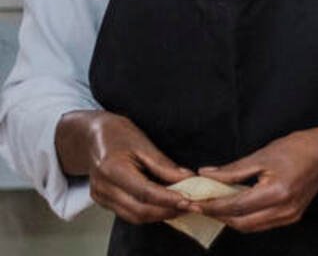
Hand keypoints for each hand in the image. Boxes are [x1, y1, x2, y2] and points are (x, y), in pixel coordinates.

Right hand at [56, 111, 192, 223]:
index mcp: (112, 169)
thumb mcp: (143, 144)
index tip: (190, 201)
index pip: (145, 192)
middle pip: (139, 210)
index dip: (169, 200)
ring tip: (181, 208)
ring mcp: (100, 196)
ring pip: (134, 216)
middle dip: (168, 211)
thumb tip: (187, 179)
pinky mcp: (102, 201)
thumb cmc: (118, 135)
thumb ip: (164, 165)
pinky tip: (164, 206)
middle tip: (192, 207)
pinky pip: (127, 213)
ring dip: (159, 215)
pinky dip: (148, 213)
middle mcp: (103, 187)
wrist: (91, 137)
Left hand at [192, 129, 317, 232]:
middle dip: (216, 215)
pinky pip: (260, 224)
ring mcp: (289, 216)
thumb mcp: (262, 155)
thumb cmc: (297, 149)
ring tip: (213, 206)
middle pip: (240, 222)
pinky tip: (234, 207)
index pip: (235, 205)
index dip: (211, 205)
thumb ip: (232, 169)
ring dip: (229, 219)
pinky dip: (244, 218)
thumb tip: (205, 175)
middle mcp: (284, 209)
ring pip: (249, 226)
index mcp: (277, 192)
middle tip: (198, 205)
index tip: (192, 202)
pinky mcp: (291, 217)